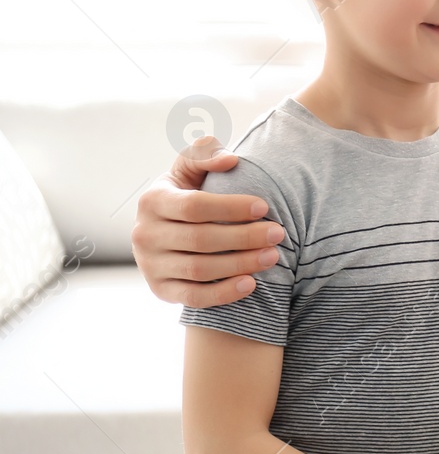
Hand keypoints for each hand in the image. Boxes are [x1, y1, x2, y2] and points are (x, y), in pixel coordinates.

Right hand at [132, 137, 284, 306]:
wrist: (167, 233)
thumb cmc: (187, 195)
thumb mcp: (189, 170)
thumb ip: (205, 155)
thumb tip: (230, 160)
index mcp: (152, 201)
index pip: (194, 206)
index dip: (231, 207)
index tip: (264, 206)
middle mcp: (145, 235)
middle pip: (200, 239)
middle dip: (244, 237)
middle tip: (278, 233)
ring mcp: (150, 266)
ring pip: (200, 270)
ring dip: (241, 264)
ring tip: (273, 255)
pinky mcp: (161, 291)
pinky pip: (194, 297)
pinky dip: (224, 293)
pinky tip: (252, 284)